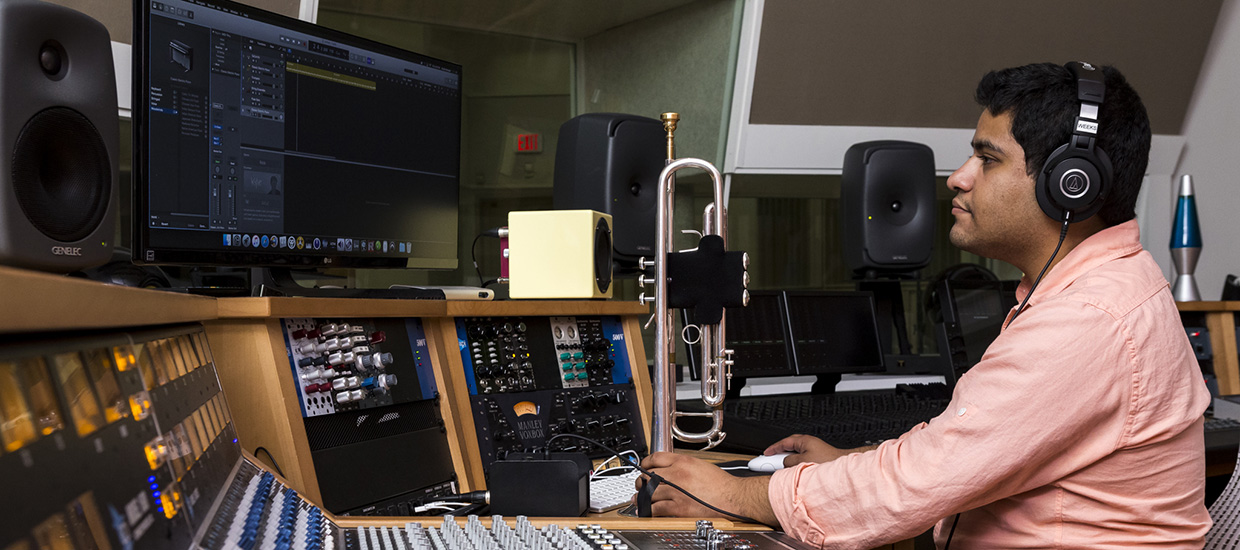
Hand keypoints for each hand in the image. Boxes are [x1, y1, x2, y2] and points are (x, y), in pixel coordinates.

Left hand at [638, 452, 778, 525]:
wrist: (733, 497)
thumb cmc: (721, 484)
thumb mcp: (700, 465)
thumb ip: (682, 465)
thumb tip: (669, 468)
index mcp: (683, 461)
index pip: (655, 457)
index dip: (645, 463)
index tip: (643, 467)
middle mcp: (677, 474)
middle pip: (649, 475)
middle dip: (641, 481)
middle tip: (640, 485)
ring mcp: (676, 491)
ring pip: (650, 492)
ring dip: (641, 497)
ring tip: (638, 499)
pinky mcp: (679, 507)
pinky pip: (657, 508)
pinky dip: (649, 510)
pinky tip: (647, 510)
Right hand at [763, 434, 861, 465]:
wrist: (843, 469)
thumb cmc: (828, 463)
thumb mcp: (802, 462)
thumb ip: (790, 461)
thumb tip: (784, 462)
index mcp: (805, 441)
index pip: (784, 442)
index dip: (773, 448)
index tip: (765, 453)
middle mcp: (810, 443)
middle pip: (789, 445)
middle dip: (779, 452)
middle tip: (770, 460)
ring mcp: (814, 449)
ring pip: (796, 453)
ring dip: (788, 459)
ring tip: (782, 467)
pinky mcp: (818, 457)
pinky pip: (802, 458)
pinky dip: (795, 463)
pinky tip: (795, 471)